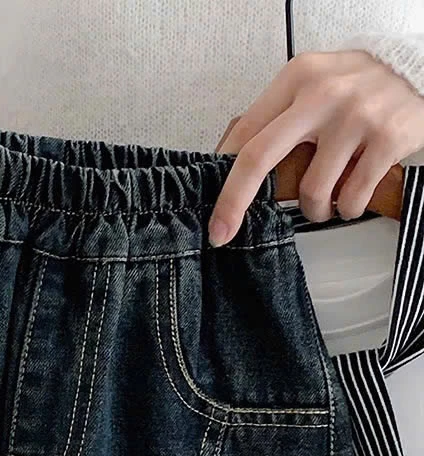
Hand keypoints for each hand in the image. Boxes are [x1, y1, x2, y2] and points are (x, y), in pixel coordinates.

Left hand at [212, 50, 423, 245]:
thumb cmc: (359, 86)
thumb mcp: (313, 83)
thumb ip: (275, 116)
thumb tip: (227, 164)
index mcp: (298, 77)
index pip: (245, 135)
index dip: (221, 180)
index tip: (212, 211)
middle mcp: (323, 93)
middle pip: (258, 158)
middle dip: (233, 204)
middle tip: (222, 233)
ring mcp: (357, 116)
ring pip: (310, 189)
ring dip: (314, 209)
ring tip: (325, 200)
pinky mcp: (388, 139)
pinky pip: (350, 198)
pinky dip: (347, 209)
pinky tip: (351, 197)